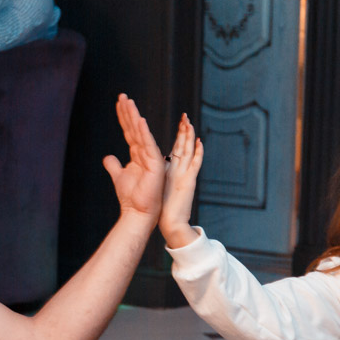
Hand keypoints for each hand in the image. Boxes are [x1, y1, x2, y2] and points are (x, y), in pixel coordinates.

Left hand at [105, 94, 166, 224]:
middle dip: (128, 111)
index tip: (119, 102)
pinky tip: (139, 119)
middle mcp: (145, 152)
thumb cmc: (131, 197)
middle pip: (135, 127)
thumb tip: (108, 157)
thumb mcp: (118, 176)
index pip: (129, 131)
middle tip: (122, 95)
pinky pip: (148, 144)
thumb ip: (113, 165)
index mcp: (138, 154)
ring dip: (134, 116)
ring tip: (128, 101)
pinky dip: (144, 132)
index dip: (124, 116)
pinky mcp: (155, 163)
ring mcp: (151, 157)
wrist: (138, 212)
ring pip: (141, 132)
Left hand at [160, 113, 203, 247]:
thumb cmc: (162, 207)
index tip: (179, 122)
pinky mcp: (189, 182)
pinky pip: (195, 165)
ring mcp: (186, 175)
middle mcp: (180, 170)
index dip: (178, 135)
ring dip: (189, 137)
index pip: (176, 148)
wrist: (171, 223)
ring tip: (189, 123)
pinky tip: (199, 142)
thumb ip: (149, 173)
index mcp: (172, 170)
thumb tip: (140, 165)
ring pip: (189, 152)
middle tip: (185, 116)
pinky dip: (198, 154)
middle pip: (183, 146)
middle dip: (184, 131)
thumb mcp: (156, 185)